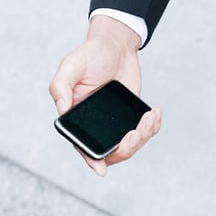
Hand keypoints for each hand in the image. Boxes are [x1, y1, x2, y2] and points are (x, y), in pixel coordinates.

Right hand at [49, 14, 161, 175]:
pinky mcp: (131, 116)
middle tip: (135, 133)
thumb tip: (62, 111)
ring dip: (143, 136)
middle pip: (111, 152)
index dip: (91, 160)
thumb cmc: (90, 54)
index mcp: (77, 118)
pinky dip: (153, 126)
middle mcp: (95, 125)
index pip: (82, 146)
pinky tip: (155, 113)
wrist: (116, 45)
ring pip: (130, 145)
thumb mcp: (71, 66)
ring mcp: (114, 123)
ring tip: (150, 117)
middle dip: (125, 148)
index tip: (102, 170)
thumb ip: (60, 87)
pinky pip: (144, 131)